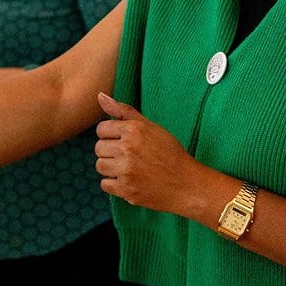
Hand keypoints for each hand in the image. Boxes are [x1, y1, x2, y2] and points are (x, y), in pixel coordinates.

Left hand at [94, 93, 209, 216]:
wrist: (187, 184)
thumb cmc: (169, 153)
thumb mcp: (150, 127)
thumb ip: (123, 111)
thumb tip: (100, 96)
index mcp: (133, 130)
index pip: (101, 129)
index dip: (111, 135)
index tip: (124, 142)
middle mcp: (127, 149)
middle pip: (98, 148)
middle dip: (111, 152)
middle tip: (130, 156)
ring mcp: (126, 170)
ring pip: (100, 166)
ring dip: (111, 168)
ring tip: (129, 168)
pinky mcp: (126, 190)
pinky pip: (105, 184)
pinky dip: (115, 185)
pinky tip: (130, 181)